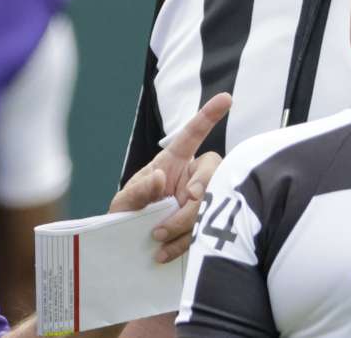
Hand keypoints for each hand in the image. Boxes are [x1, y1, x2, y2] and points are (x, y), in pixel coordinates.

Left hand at [108, 93, 230, 263]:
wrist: (128, 245)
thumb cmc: (127, 214)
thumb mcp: (124, 201)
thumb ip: (139, 190)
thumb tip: (160, 178)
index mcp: (172, 162)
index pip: (192, 135)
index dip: (208, 116)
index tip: (226, 98)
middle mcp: (191, 177)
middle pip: (212, 168)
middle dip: (203, 183)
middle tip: (187, 200)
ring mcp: (199, 202)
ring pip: (212, 201)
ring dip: (188, 219)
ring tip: (158, 234)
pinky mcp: (202, 227)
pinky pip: (206, 230)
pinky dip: (185, 242)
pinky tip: (163, 253)